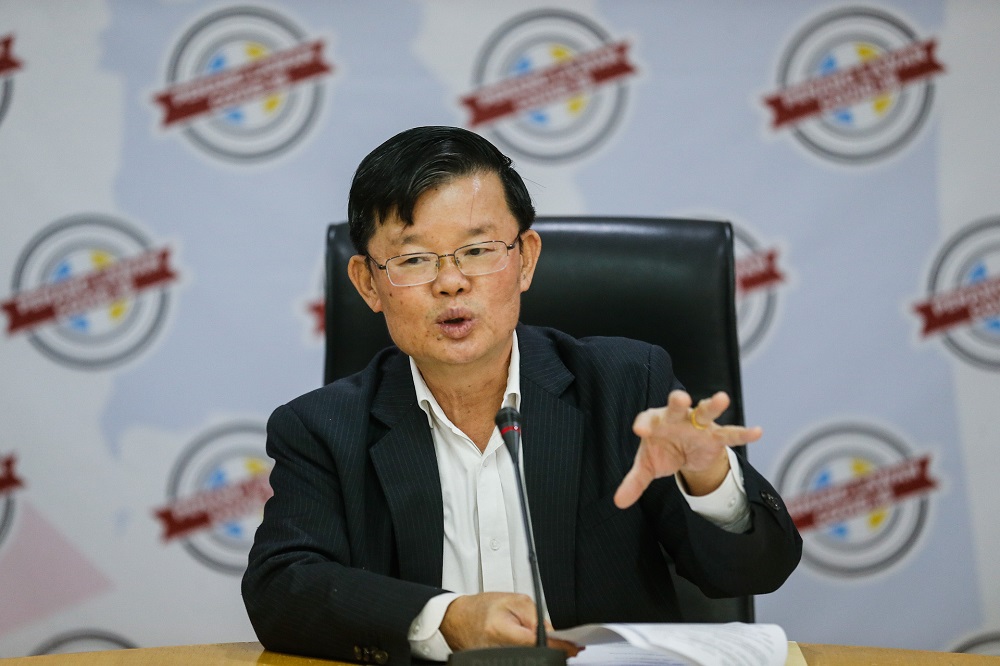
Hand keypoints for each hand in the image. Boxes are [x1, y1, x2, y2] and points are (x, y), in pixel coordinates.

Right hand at [440, 592, 581, 655]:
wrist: (458, 619)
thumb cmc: (482, 608)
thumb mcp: (514, 602)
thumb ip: (536, 617)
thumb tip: (555, 634)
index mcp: (501, 631)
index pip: (538, 643)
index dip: (559, 646)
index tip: (574, 647)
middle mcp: (497, 651)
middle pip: (534, 655)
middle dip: (552, 650)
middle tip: (563, 645)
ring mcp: (494, 660)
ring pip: (528, 658)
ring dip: (541, 653)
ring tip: (544, 643)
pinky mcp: (494, 663)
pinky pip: (519, 660)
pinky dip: (529, 655)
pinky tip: (531, 649)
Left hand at [613, 390, 762, 507]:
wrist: (685, 452)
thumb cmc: (662, 450)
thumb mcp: (648, 466)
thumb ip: (634, 482)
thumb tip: (618, 502)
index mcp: (656, 422)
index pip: (648, 419)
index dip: (644, 423)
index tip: (639, 430)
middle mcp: (677, 419)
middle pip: (677, 408)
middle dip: (678, 402)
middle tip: (680, 398)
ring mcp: (698, 426)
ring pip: (705, 412)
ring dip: (713, 405)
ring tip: (722, 398)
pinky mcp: (715, 437)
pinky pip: (730, 434)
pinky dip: (743, 434)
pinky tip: (757, 432)